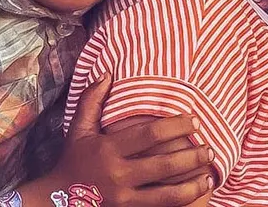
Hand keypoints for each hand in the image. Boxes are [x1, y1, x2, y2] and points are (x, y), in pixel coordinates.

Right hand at [16, 75, 212, 205]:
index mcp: (108, 149)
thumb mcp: (79, 130)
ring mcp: (124, 198)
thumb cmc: (73, 160)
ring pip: (168, 194)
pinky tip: (198, 192)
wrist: (58, 201)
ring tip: (210, 174)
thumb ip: (91, 101)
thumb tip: (107, 73)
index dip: (177, 126)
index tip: (195, 121)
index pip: (150, 134)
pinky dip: (183, 200)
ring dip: (194, 184)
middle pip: (164, 164)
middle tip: (209, 148)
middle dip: (192, 155)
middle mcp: (118, 174)